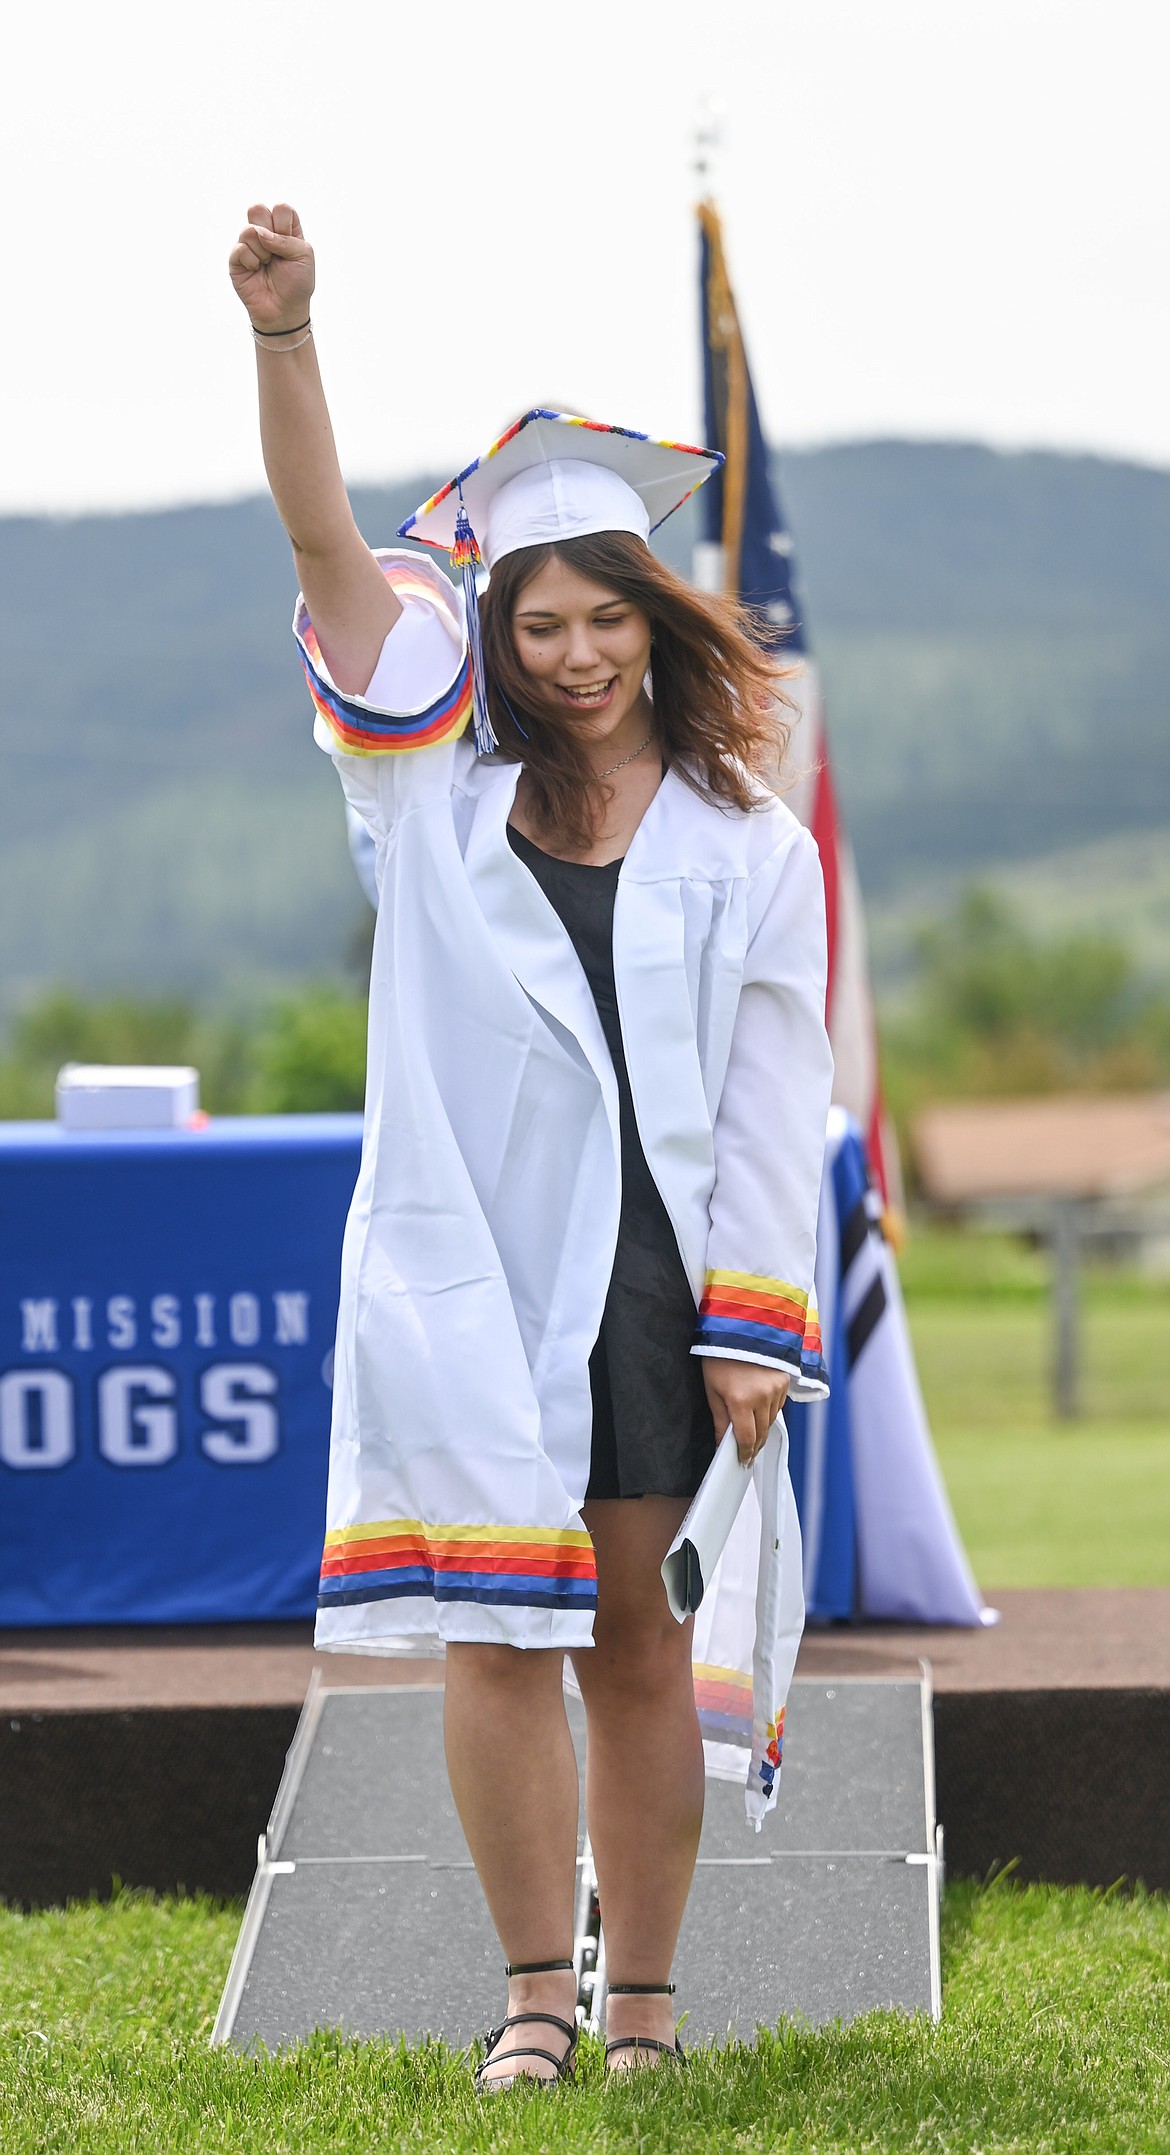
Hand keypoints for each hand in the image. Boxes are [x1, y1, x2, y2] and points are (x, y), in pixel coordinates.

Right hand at [229, 202, 314, 333]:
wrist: (284, 311)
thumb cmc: (297, 283)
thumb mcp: (304, 256)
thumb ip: (287, 238)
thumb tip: (259, 232)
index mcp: (284, 228)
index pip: (281, 208)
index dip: (284, 223)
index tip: (290, 242)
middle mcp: (264, 233)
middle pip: (257, 209)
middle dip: (269, 230)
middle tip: (275, 251)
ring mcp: (249, 244)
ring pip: (248, 230)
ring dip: (262, 251)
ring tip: (267, 265)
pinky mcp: (236, 259)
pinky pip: (240, 248)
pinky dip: (252, 262)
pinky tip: (256, 271)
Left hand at [703, 1358, 789, 1465]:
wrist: (739, 1327)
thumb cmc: (720, 1356)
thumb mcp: (712, 1390)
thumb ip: (720, 1419)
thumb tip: (722, 1442)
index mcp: (740, 1400)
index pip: (746, 1438)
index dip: (745, 1453)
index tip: (743, 1461)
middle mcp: (762, 1396)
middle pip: (762, 1433)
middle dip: (754, 1446)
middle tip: (748, 1454)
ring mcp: (776, 1389)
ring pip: (772, 1421)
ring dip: (762, 1429)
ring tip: (752, 1433)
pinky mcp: (784, 1381)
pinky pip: (779, 1406)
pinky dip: (770, 1412)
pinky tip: (760, 1412)